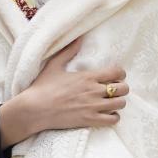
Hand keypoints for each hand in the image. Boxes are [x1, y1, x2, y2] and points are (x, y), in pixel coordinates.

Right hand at [0, 37, 127, 148]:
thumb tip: (78, 37)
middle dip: (122, 88)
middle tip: (115, 90)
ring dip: (118, 102)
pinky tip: (107, 114)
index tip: (115, 76)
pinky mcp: (89, 120)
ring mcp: (92, 107)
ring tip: (111, 102)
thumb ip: (68, 51)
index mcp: (87, 76)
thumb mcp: (54, 65)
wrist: (34, 109)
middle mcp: (93, 91)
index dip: (120, 74)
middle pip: (123, 89)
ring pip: (120, 104)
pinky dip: (113, 117)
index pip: (117, 72)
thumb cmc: (42, 87)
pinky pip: (113, 120)